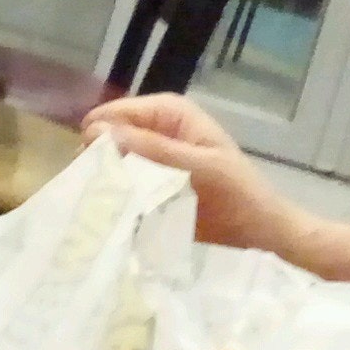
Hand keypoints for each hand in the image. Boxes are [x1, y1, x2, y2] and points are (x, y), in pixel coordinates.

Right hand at [81, 94, 349, 281]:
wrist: (262, 236)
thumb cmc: (240, 195)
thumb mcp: (200, 168)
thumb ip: (153, 150)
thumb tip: (98, 133)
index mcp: (170, 113)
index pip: (116, 114)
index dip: (100, 137)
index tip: (88, 166)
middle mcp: (157, 132)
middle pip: (110, 140)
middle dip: (100, 163)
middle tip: (93, 192)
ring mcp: (153, 163)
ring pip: (113, 167)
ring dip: (106, 186)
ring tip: (98, 209)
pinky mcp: (151, 192)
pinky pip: (124, 191)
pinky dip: (117, 203)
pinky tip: (108, 220)